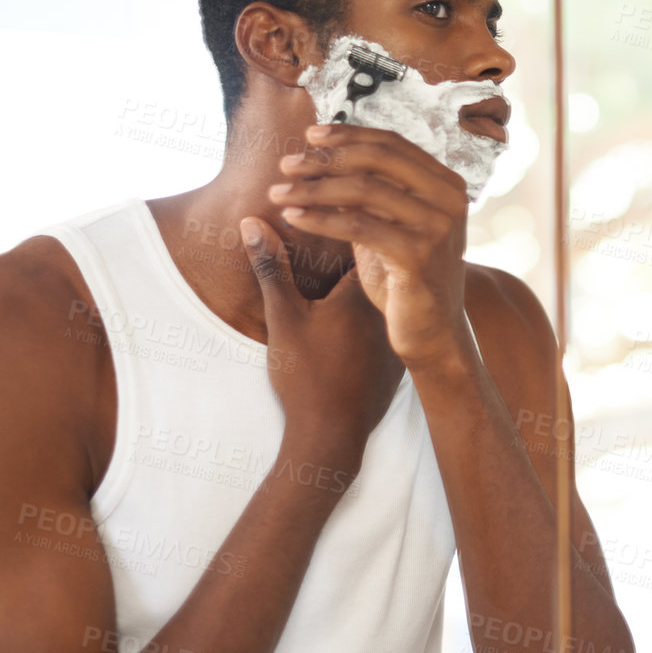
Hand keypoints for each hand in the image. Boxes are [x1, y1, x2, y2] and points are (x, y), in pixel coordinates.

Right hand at [240, 216, 400, 463]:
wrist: (332, 436)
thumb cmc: (307, 375)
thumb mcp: (284, 317)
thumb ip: (273, 267)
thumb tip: (252, 222)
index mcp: (367, 289)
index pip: (366, 237)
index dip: (347, 221)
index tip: (328, 216)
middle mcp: (391, 306)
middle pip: (380, 266)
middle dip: (359, 250)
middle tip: (333, 240)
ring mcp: (398, 333)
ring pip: (387, 297)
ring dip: (370, 285)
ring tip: (345, 278)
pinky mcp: (399, 358)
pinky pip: (389, 325)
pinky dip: (375, 317)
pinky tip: (356, 324)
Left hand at [268, 124, 472, 367]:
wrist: (432, 333)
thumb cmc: (406, 279)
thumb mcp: (389, 225)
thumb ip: (371, 192)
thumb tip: (328, 155)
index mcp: (446, 184)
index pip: (392, 144)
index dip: (348, 135)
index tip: (310, 135)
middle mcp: (449, 199)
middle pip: (377, 159)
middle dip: (326, 158)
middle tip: (286, 165)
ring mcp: (437, 225)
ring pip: (363, 190)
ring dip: (313, 188)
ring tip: (278, 193)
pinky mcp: (418, 254)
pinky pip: (357, 225)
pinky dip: (320, 218)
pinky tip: (293, 218)